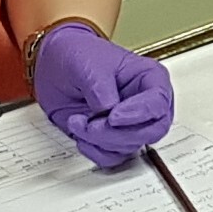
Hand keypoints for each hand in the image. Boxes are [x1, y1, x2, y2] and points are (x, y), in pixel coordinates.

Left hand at [31, 22, 175, 167]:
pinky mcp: (113, 137)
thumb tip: (108, 111)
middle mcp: (145, 104)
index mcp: (150, 79)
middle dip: (118, 133)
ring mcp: (130, 123)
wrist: (54, 66)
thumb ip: (101, 89)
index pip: (158, 103)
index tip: (113, 117)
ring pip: (130, 146)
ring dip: (100, 140)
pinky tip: (81, 134)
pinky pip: (113, 156)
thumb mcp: (89, 65)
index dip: (139, 114)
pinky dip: (95, 151)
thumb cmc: (79, 55)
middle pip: (151, 131)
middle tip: (92, 124)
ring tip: (78, 122)